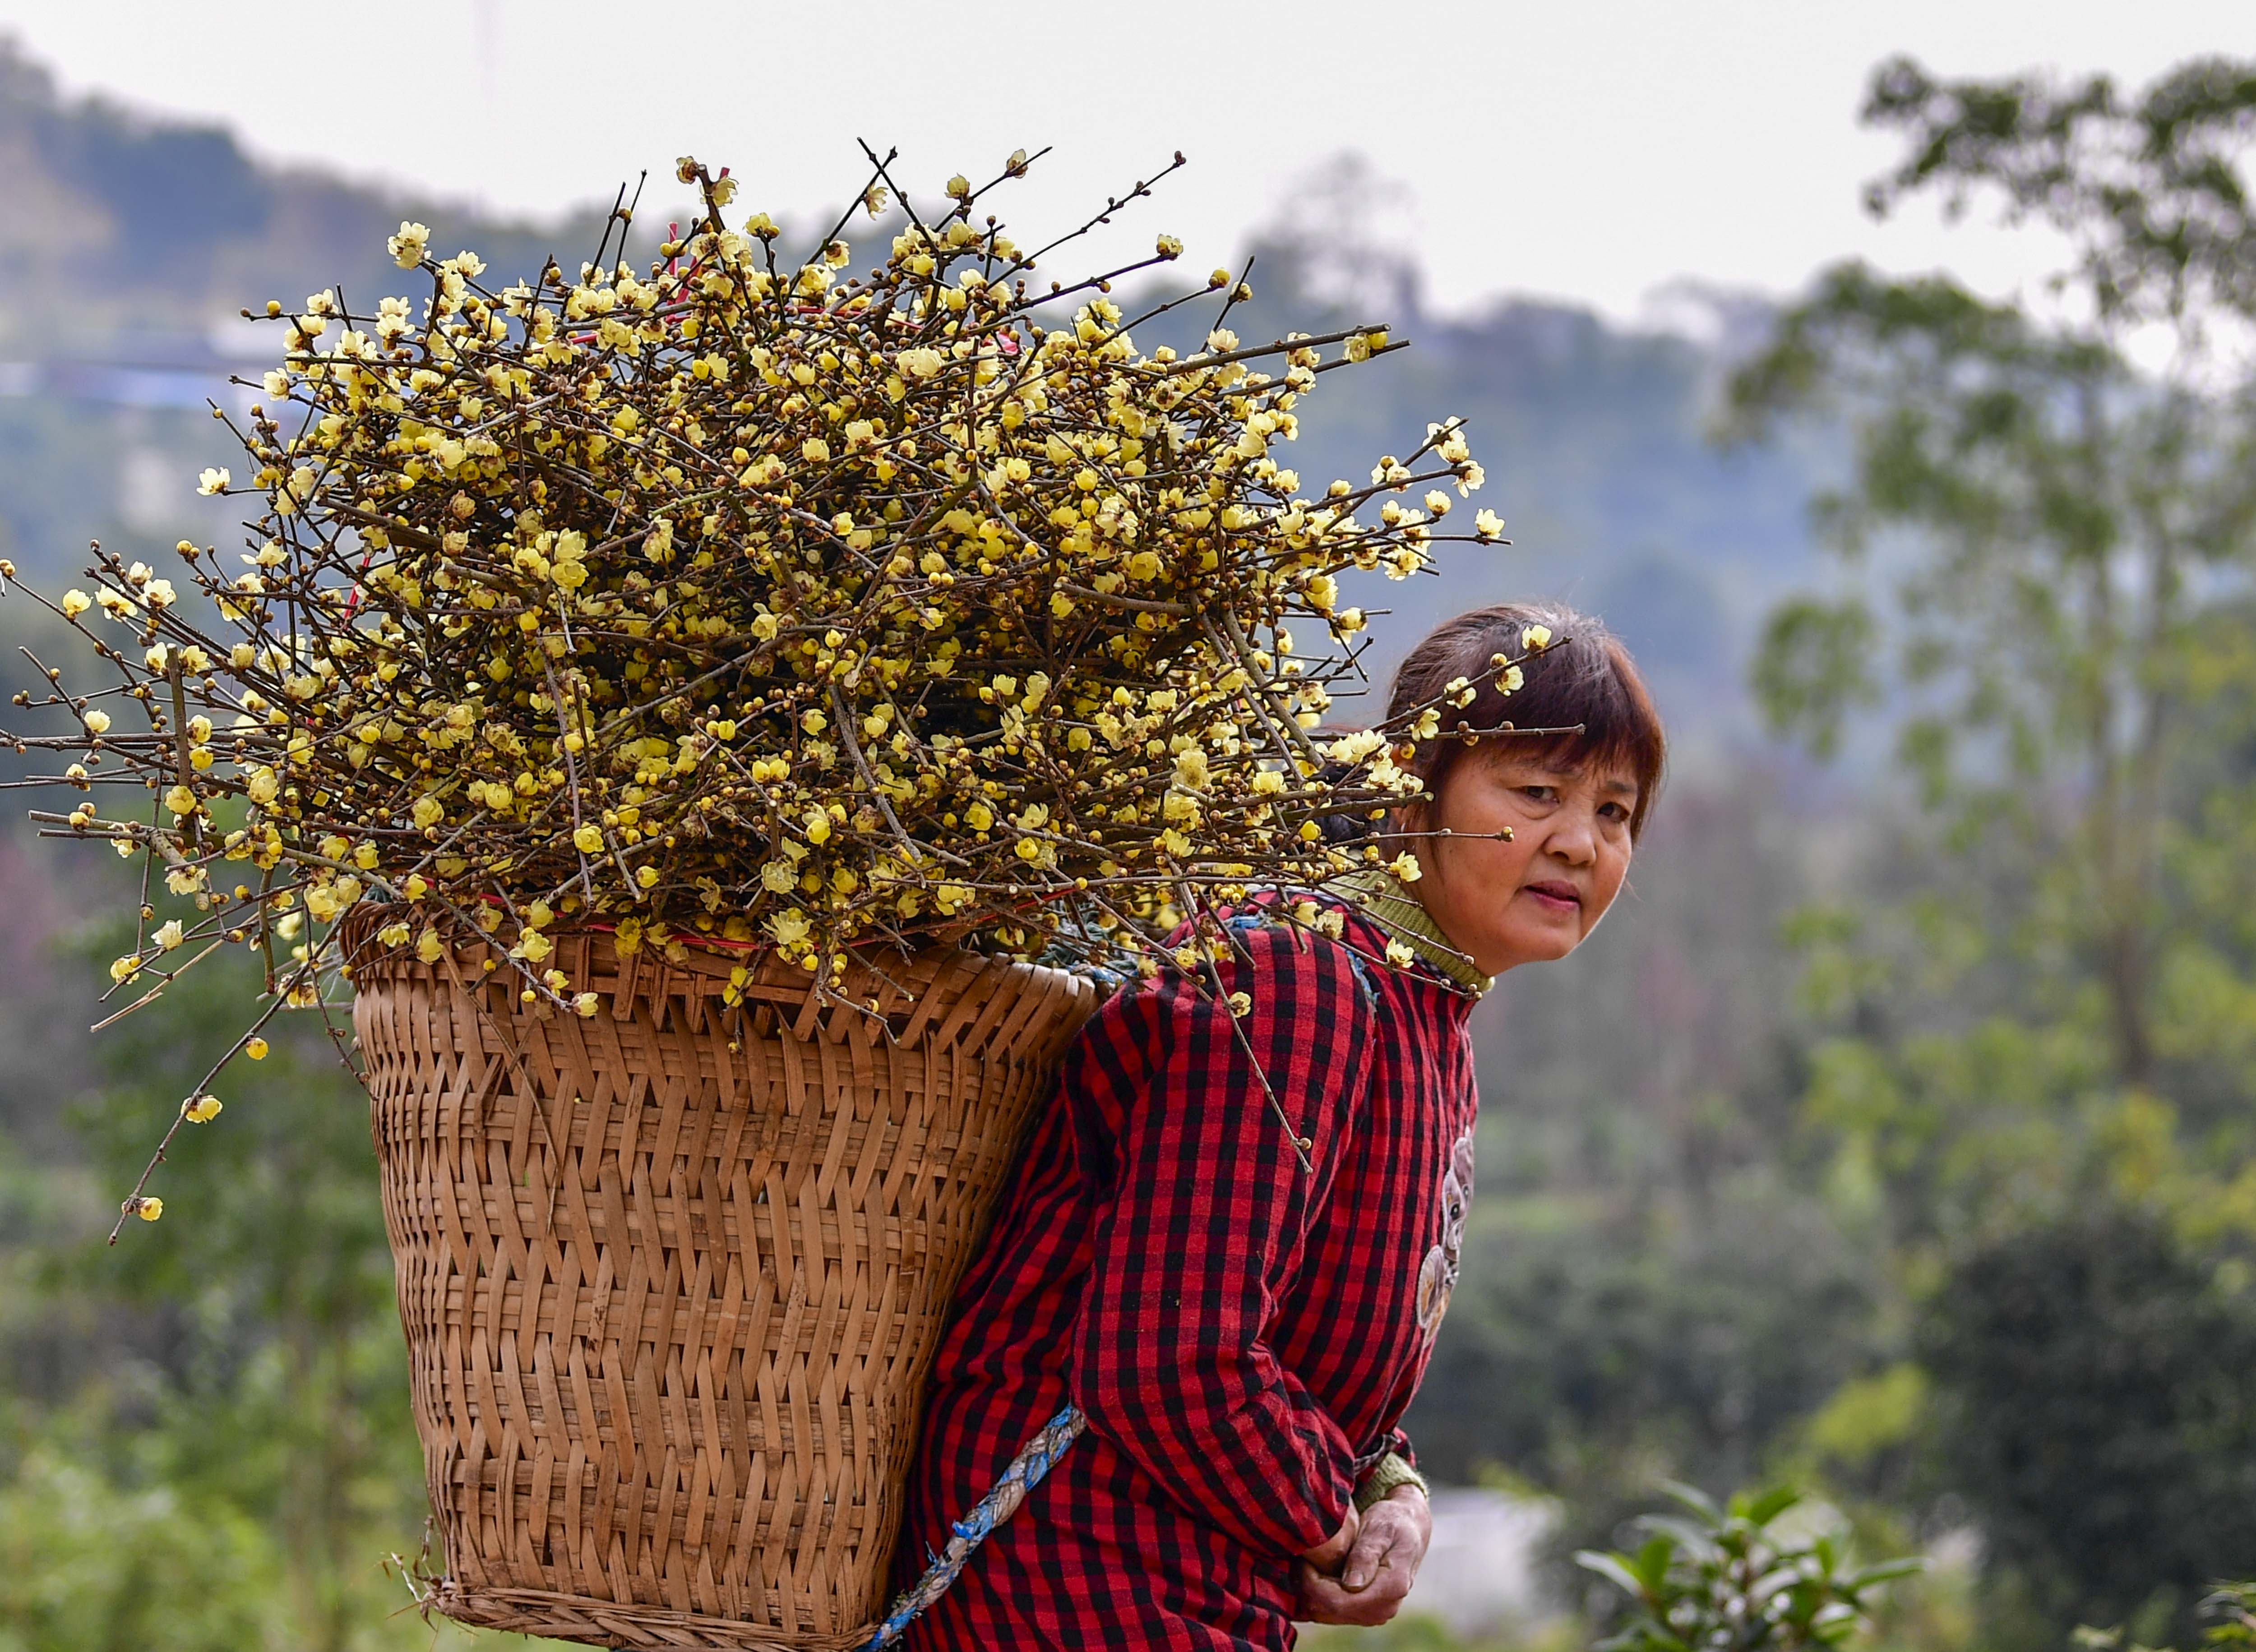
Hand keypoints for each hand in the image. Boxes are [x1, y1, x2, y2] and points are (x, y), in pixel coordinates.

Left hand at [1295, 1484, 1431, 1626]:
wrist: (1406, 1529)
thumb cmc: (1391, 1522)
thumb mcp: (1380, 1530)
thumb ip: (1366, 1555)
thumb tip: (1352, 1585)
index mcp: (1392, 1588)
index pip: (1338, 1602)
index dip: (1313, 1584)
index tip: (1304, 1559)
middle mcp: (1385, 1608)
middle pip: (1330, 1612)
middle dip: (1308, 1589)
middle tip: (1301, 1559)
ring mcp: (1375, 1614)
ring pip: (1327, 1615)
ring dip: (1311, 1593)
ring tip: (1306, 1563)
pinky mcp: (1365, 1612)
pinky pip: (1331, 1614)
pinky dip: (1316, 1598)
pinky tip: (1311, 1575)